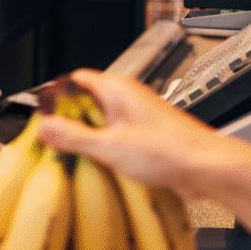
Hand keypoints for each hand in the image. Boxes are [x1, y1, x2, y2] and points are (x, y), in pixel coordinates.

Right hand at [35, 69, 228, 199]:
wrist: (206, 169)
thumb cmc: (171, 150)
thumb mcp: (109, 147)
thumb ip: (73, 137)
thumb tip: (45, 128)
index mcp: (117, 89)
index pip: (75, 80)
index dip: (56, 96)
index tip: (44, 116)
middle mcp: (127, 99)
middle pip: (85, 102)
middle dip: (69, 121)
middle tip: (55, 141)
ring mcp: (136, 118)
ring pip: (101, 122)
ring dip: (88, 138)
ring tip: (76, 157)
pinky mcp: (144, 137)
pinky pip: (115, 138)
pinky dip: (104, 149)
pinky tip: (99, 167)